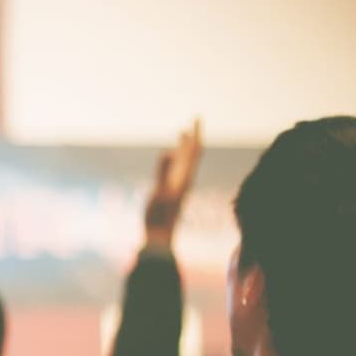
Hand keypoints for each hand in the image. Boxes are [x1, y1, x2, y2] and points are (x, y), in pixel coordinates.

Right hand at [144, 118, 202, 248]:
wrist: (160, 237)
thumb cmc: (159, 217)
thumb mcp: (160, 192)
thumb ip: (163, 172)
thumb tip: (168, 152)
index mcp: (185, 177)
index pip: (194, 151)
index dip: (195, 134)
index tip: (196, 117)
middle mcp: (184, 179)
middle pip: (192, 154)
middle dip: (191, 137)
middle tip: (191, 122)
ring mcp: (178, 186)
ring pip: (185, 162)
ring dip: (183, 147)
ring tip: (180, 135)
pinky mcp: (171, 192)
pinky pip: (176, 170)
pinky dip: (174, 159)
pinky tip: (169, 158)